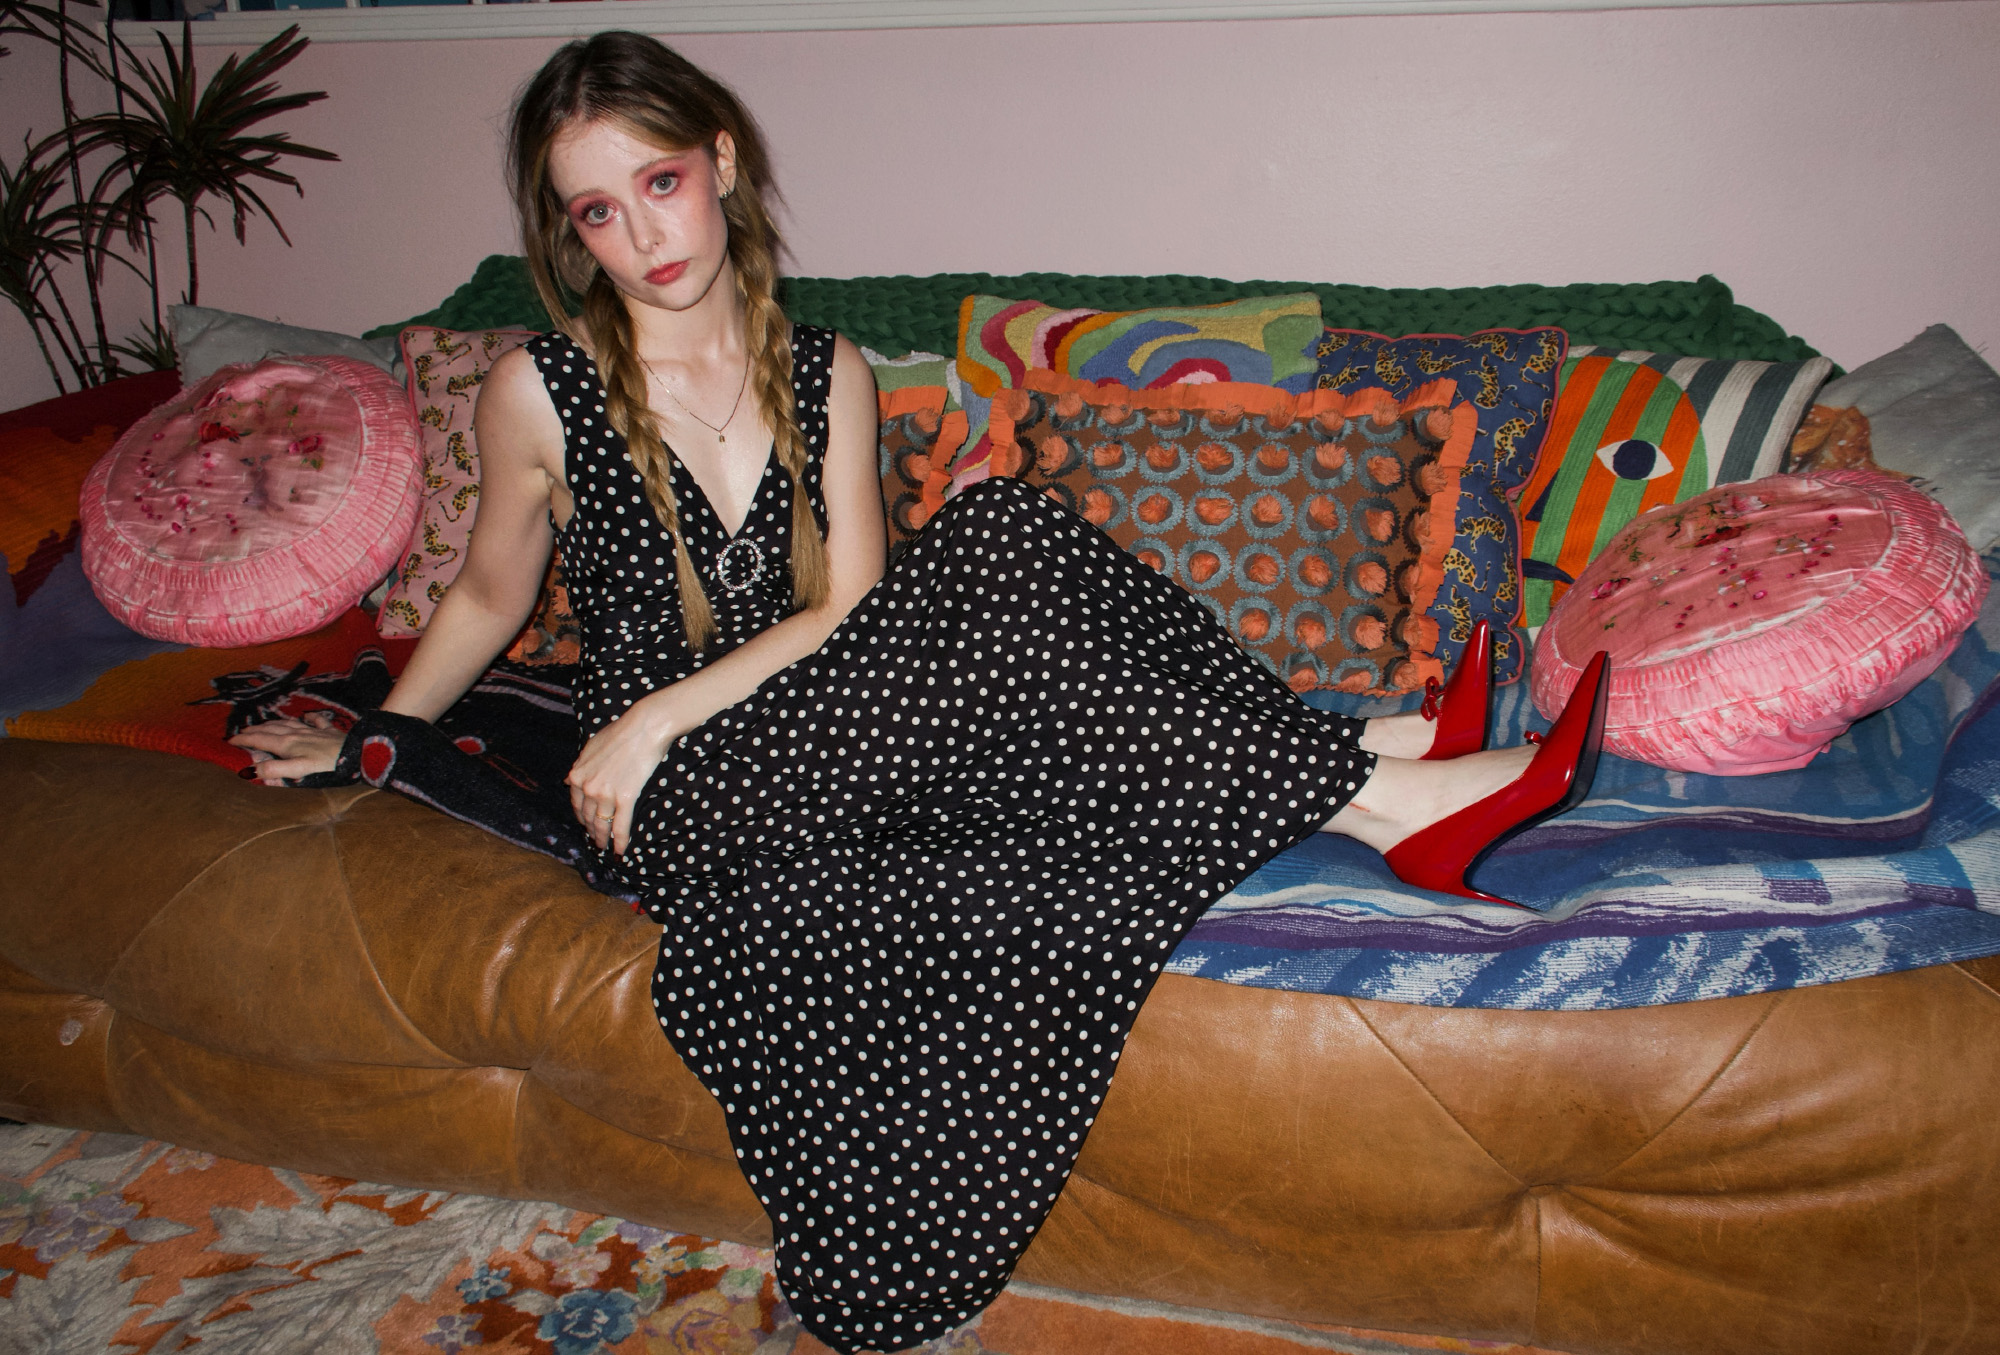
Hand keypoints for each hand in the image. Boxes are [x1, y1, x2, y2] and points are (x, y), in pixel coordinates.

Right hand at [228, 711, 346, 784]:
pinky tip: (307, 717)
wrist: (359, 755)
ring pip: (289, 723)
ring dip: (274, 723)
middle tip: (243, 732)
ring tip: (265, 724)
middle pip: (271, 729)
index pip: (260, 740)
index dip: (244, 740)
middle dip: (255, 730)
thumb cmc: (328, 767)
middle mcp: (298, 734)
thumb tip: (250, 769)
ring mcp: (314, 731)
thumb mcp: (299, 771)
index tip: (230, 741)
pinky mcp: (331, 732)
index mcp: (287, 745)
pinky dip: (309, 719)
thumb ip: (274, 770)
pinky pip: (317, 721)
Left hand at [567, 702, 676, 854]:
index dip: (581, 816)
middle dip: (591, 830)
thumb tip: (568, 781)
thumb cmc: (620, 732)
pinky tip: (620, 851)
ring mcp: (605, 794)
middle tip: (595, 839)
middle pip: (587, 817)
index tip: (586, 824)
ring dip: (602, 839)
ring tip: (605, 847)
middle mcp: (587, 787)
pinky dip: (620, 841)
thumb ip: (579, 766)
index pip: (576, 803)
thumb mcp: (590, 747)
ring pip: (601, 824)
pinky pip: (620, 826)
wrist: (643, 728)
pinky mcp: (625, 798)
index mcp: (577, 774)